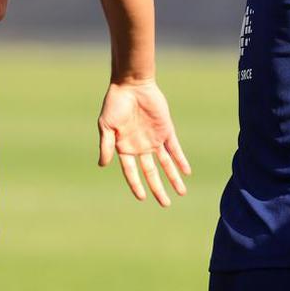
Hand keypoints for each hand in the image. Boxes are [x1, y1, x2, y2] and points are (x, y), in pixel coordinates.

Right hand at [97, 78, 191, 205]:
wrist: (131, 85)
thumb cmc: (115, 104)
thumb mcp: (106, 126)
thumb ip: (106, 145)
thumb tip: (103, 165)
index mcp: (124, 148)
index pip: (132, 172)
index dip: (136, 185)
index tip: (142, 198)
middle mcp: (140, 147)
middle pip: (151, 173)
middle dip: (158, 188)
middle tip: (166, 204)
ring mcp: (154, 140)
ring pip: (166, 164)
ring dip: (174, 178)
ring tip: (181, 192)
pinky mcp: (166, 131)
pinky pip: (175, 149)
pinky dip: (181, 160)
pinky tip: (186, 172)